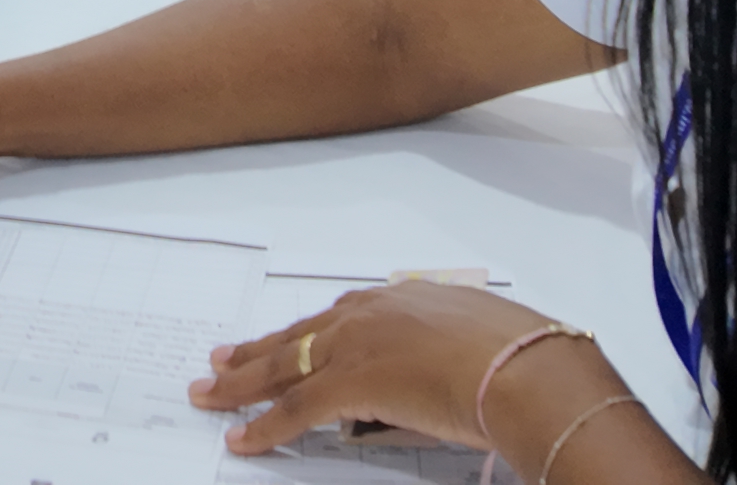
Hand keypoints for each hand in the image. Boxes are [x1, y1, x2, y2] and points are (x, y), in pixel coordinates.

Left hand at [193, 282, 655, 464]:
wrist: (527, 368)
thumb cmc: (521, 355)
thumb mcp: (477, 336)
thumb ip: (439, 349)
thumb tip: (425, 378)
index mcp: (403, 298)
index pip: (337, 318)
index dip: (305, 334)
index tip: (283, 340)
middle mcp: (371, 313)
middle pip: (298, 336)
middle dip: (255, 352)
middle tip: (220, 359)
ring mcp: (356, 345)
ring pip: (283, 366)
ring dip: (241, 384)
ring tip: (209, 394)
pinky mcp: (350, 382)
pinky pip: (294, 409)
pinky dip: (264, 426)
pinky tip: (241, 437)